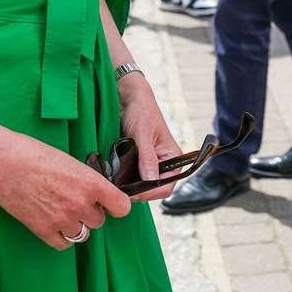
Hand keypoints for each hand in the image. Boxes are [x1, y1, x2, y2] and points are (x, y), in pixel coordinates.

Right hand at [0, 122, 131, 250]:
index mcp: (91, 183)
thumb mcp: (69, 161)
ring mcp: (62, 220)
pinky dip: (60, 236)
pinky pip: (63, 244)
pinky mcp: (43, 230)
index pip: (121, 206)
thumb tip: (94, 192)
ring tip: (62, 210)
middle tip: (77, 201)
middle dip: (91, 212)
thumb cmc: (34, 154)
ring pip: (82, 234)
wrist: (4, 164)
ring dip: (76, 225)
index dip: (117, 205)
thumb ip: (86, 180)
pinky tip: (53, 223)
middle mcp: (81, 204)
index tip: (112, 203)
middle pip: (99, 221)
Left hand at [116, 72, 182, 202]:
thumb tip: (150, 181)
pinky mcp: (139, 162)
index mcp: (173, 157)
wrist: (128, 99)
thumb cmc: (141, 111)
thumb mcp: (142, 134)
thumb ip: (147, 158)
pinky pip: (135, 178)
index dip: (152, 192)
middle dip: (140, 192)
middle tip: (122, 190)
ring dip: (132, 187)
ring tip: (118, 184)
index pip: (167, 186)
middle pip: (155, 189)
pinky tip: (118, 178)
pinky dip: (127, 181)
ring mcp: (152, 164)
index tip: (135, 192)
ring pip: (144, 186)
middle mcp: (165, 163)